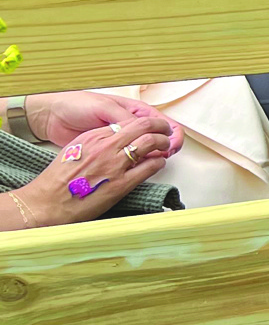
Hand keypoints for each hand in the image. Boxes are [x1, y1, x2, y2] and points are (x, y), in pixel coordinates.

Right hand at [10, 116, 177, 229]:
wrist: (46, 203)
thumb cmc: (57, 180)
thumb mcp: (74, 150)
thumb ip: (96, 141)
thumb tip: (115, 137)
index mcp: (93, 137)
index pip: (128, 121)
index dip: (144, 123)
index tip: (150, 126)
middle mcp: (105, 147)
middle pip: (143, 126)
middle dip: (160, 126)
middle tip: (166, 130)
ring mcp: (114, 165)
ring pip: (151, 142)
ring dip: (163, 142)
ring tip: (165, 146)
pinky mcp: (121, 184)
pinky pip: (150, 166)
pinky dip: (159, 163)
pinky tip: (158, 164)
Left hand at [23, 92, 183, 154]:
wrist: (51, 116)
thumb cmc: (76, 105)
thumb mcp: (104, 107)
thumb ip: (125, 118)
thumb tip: (144, 131)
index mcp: (133, 111)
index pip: (161, 122)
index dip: (170, 133)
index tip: (171, 144)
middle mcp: (130, 125)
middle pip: (157, 137)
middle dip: (166, 147)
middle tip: (166, 155)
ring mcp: (121, 139)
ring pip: (145, 149)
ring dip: (152, 156)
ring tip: (152, 162)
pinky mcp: (110, 151)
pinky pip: (128, 158)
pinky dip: (135, 163)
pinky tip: (135, 166)